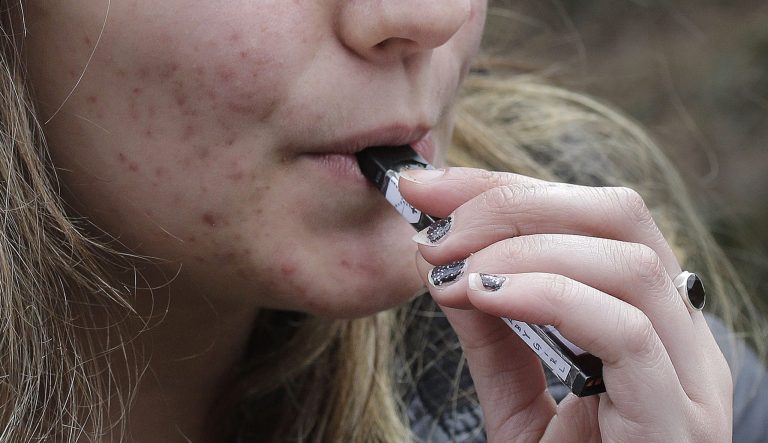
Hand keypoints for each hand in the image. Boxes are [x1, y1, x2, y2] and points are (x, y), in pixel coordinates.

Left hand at [399, 167, 731, 441]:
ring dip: (523, 248)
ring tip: (453, 271)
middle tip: (435, 229)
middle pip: (619, 215)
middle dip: (514, 203)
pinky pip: (627, 331)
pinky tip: (486, 297)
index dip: (504, 188)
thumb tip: (447, 264)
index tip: (426, 189)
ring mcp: (690, 377)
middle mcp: (681, 335)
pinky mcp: (679, 419)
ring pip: (628, 261)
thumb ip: (492, 331)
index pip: (589, 214)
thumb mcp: (515, 398)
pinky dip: (548, 295)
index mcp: (646, 318)